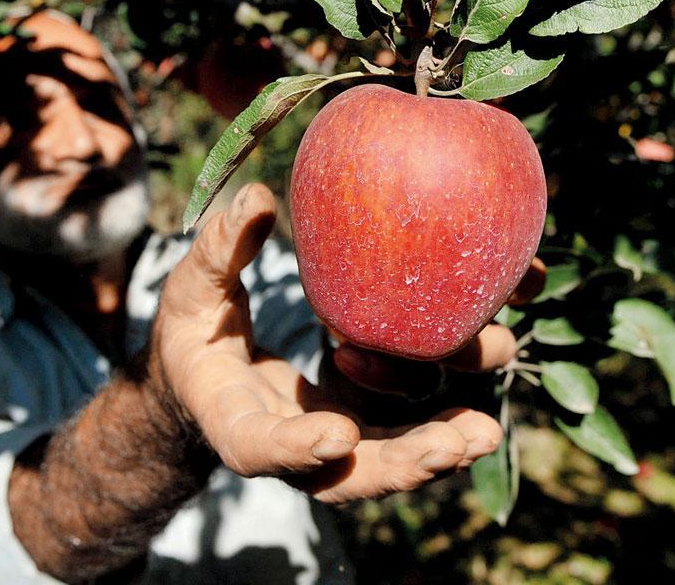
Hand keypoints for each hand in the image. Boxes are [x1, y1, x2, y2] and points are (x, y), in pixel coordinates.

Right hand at [153, 183, 506, 502]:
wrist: (204, 377)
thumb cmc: (193, 332)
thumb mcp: (191, 293)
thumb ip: (217, 254)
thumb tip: (256, 197)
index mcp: (232, 419)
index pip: (259, 446)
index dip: (297, 448)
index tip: (339, 435)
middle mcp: (286, 445)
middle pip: (342, 476)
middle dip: (398, 466)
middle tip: (451, 447)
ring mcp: (327, 441)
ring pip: (385, 460)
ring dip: (435, 449)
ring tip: (484, 430)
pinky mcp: (358, 423)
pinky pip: (402, 428)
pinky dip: (439, 419)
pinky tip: (482, 396)